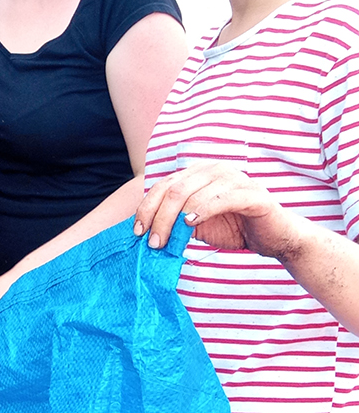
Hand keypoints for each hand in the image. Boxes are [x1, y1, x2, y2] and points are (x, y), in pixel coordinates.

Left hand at [135, 164, 308, 259]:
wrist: (274, 237)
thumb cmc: (235, 228)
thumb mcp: (198, 225)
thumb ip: (176, 221)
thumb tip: (148, 232)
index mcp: (200, 173)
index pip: (165, 185)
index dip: (147, 207)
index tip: (138, 231)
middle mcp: (215, 170)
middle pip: (174, 190)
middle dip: (158, 218)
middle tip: (152, 242)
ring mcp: (235, 179)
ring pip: (193, 193)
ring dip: (173, 220)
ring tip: (166, 241)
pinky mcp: (252, 194)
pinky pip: (222, 198)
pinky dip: (202, 210)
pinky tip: (190, 224)